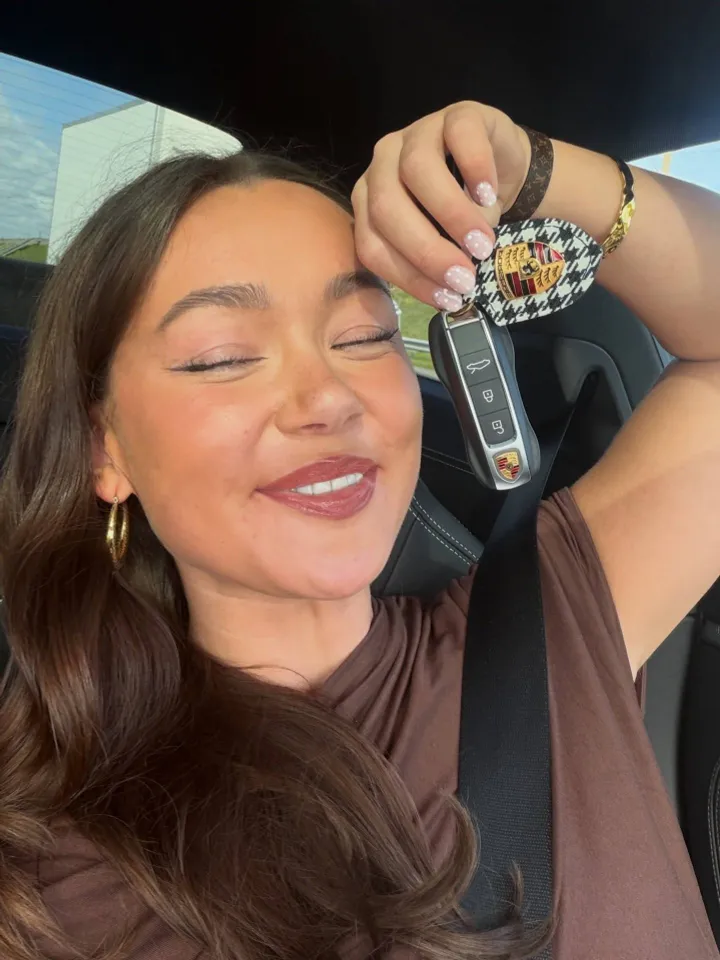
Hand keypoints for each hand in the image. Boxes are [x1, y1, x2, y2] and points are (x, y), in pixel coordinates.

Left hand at [351, 101, 530, 310]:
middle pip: (387, 208)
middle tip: (465, 276)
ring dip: (451, 215)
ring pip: (417, 171)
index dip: (408, 276)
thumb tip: (450, 292)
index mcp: (369, 202)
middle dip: (427, 250)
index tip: (447, 298)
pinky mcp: (457, 115)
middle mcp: (383, 165)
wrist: (502, 172)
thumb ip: (432, 263)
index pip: (372, 244)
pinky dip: (475, 170)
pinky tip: (490, 195)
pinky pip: (459, 138)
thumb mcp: (443, 244)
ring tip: (483, 244)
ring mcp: (417, 134)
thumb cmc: (464, 215)